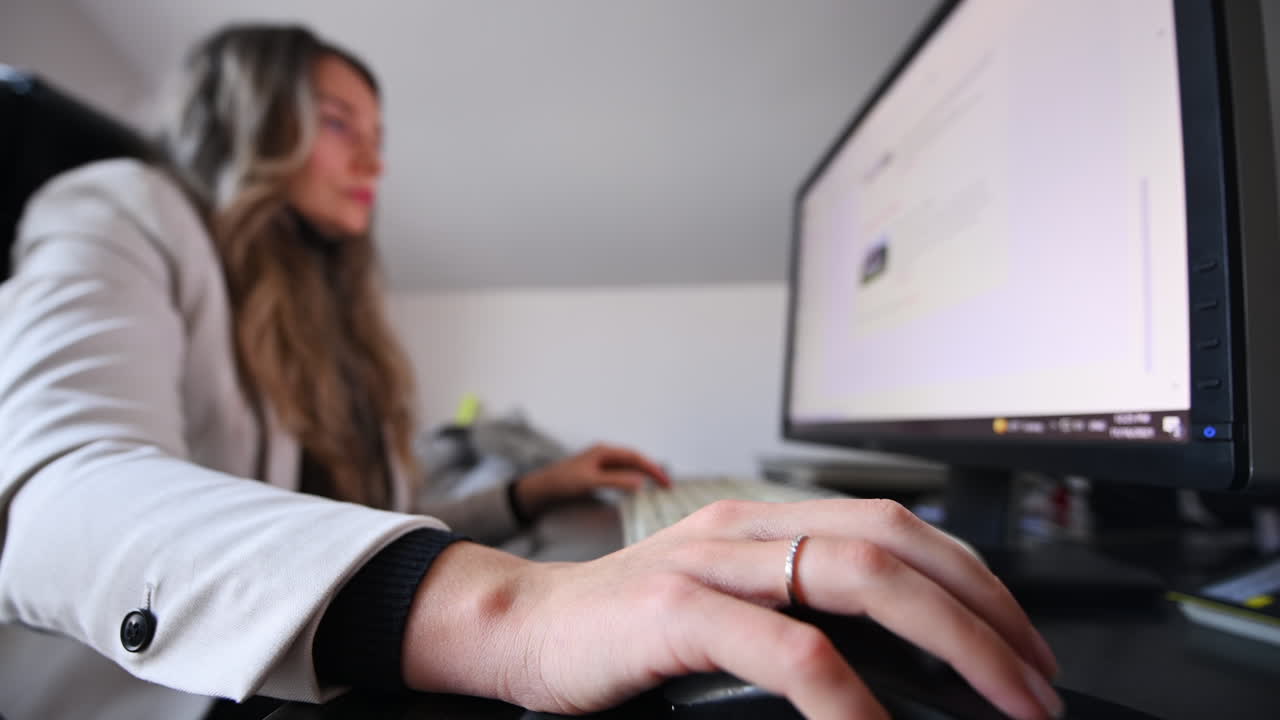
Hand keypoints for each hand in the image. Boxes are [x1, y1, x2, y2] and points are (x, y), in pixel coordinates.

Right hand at [402, 498, 1061, 719]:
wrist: (522, 628)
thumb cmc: (625, 629)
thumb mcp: (725, 605)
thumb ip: (798, 611)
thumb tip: (897, 663)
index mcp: (766, 521)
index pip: (897, 525)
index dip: (973, 578)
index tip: (1021, 641)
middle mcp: (748, 526)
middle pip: (897, 541)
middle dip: (985, 610)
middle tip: (1036, 681)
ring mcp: (713, 561)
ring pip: (859, 574)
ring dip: (951, 639)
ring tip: (1001, 699)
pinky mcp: (675, 611)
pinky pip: (787, 647)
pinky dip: (848, 693)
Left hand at [514, 443, 671, 516]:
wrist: (543, 487)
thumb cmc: (563, 482)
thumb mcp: (590, 481)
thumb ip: (615, 481)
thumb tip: (640, 482)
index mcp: (604, 451)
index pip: (635, 457)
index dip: (652, 468)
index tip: (665, 481)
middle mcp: (604, 453)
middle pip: (634, 460)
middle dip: (652, 471)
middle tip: (668, 486)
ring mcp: (601, 462)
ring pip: (629, 466)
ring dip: (644, 475)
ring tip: (659, 487)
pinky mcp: (598, 471)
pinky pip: (621, 473)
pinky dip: (633, 479)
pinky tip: (638, 487)